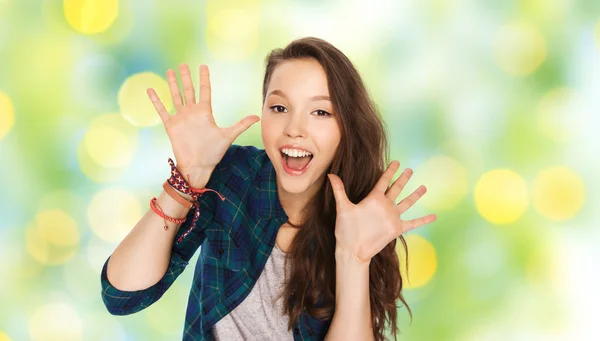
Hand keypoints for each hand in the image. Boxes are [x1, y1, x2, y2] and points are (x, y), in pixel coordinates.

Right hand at [146, 64, 259, 184]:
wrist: (198, 166)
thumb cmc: (213, 153)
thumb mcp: (228, 136)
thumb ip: (241, 124)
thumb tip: (257, 116)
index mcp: (205, 112)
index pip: (204, 90)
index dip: (203, 78)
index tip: (203, 65)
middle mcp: (192, 112)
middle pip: (188, 90)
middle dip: (186, 77)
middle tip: (182, 64)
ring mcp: (181, 118)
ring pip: (176, 96)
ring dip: (172, 84)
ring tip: (169, 71)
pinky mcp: (171, 126)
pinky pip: (162, 110)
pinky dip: (156, 100)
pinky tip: (151, 90)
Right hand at [327, 161, 436, 262]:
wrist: (354, 251)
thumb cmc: (346, 230)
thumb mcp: (342, 208)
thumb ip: (339, 190)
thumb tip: (331, 174)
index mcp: (374, 198)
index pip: (384, 180)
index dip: (390, 170)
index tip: (396, 162)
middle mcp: (387, 206)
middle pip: (397, 189)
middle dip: (404, 178)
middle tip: (410, 170)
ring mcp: (394, 217)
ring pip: (408, 203)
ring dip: (416, 194)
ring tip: (424, 187)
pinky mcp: (398, 229)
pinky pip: (414, 223)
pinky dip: (424, 220)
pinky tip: (434, 216)